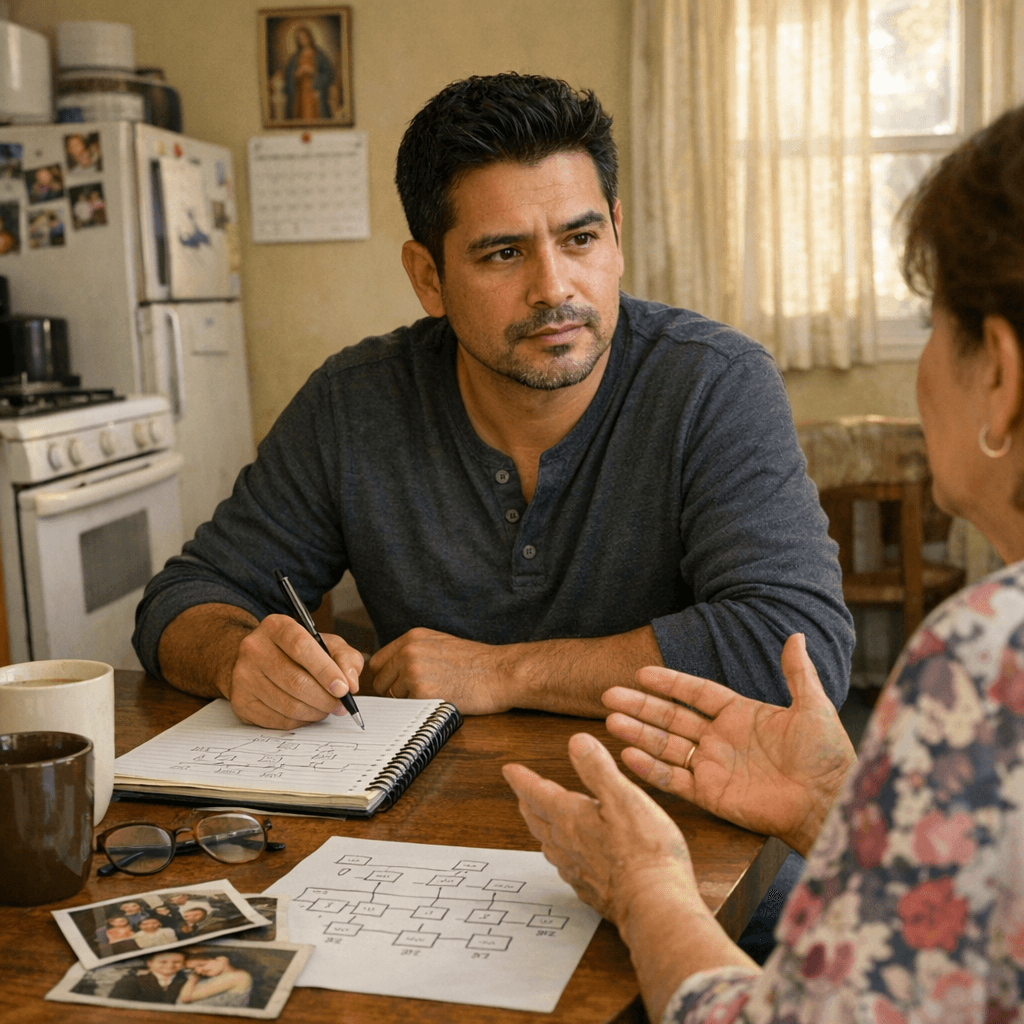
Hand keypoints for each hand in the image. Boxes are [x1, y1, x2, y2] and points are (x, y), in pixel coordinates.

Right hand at [226, 614, 362, 728]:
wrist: (259, 660)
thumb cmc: (298, 652)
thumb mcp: (326, 644)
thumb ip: (345, 658)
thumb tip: (351, 684)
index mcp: (276, 627)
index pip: (301, 647)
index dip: (325, 670)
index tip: (343, 688)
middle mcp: (254, 648)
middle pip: (295, 681)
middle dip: (325, 698)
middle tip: (341, 704)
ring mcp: (243, 676)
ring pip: (288, 705)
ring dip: (315, 711)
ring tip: (327, 708)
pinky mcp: (241, 702)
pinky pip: (278, 720)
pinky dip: (301, 720)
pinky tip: (308, 712)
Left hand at [367, 627, 511, 714]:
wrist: (500, 672)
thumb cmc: (476, 662)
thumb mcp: (440, 643)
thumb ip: (414, 652)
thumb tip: (393, 670)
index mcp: (413, 638)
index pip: (377, 662)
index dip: (386, 677)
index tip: (396, 685)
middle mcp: (409, 652)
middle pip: (380, 682)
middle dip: (394, 692)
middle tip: (417, 695)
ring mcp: (414, 672)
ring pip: (393, 697)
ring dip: (408, 701)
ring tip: (434, 695)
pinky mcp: (423, 692)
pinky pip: (407, 708)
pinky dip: (419, 709)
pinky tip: (439, 701)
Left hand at [502, 733, 700, 926]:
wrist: (654, 906)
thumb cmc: (645, 851)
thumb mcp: (624, 797)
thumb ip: (597, 769)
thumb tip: (576, 742)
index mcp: (571, 818)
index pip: (537, 793)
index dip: (522, 779)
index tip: (509, 770)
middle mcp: (568, 845)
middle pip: (538, 820)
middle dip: (527, 803)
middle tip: (521, 793)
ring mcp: (578, 870)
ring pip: (549, 845)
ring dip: (540, 829)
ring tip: (539, 821)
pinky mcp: (592, 890)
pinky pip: (566, 868)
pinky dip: (560, 856)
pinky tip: (569, 860)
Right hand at [604, 633, 855, 856]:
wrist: (828, 801)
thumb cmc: (826, 756)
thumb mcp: (812, 707)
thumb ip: (797, 673)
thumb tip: (795, 635)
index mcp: (740, 715)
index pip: (696, 693)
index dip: (669, 683)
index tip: (642, 673)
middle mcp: (721, 739)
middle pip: (672, 717)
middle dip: (641, 706)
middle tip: (610, 696)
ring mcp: (713, 767)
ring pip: (666, 745)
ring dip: (639, 733)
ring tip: (610, 721)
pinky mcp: (710, 795)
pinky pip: (673, 779)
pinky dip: (649, 769)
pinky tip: (628, 755)